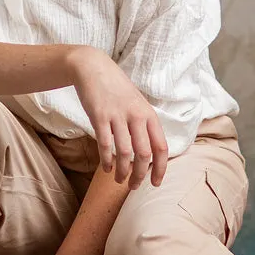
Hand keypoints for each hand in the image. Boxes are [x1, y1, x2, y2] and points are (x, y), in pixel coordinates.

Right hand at [66, 47, 168, 188]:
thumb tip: (149, 152)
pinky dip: (106, 161)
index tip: (156, 183)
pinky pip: (105, 145)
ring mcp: (117, 116)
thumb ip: (144, 125)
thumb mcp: (137, 104)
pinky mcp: (99, 117)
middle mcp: (136, 116)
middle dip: (140, 176)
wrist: (93, 68)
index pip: (161, 147)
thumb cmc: (116, 89)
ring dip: (123, 172)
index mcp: (149, 115)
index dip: (160, 169)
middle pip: (144, 155)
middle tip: (133, 186)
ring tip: (119, 180)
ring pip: (125, 153)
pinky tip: (106, 168)